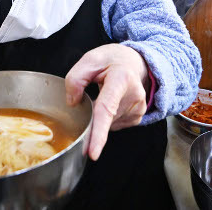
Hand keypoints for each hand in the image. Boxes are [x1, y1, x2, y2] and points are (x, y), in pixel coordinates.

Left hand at [65, 43, 149, 160]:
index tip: (92, 152)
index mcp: (122, 78)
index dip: (98, 133)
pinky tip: (111, 102)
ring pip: (108, 123)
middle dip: (91, 116)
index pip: (107, 109)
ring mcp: (138, 109)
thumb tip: (72, 103)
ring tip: (104, 92)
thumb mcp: (90, 59)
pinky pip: (114, 123)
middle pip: (104, 118)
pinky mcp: (137, 117)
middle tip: (90, 95)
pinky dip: (107, 116)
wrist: (134, 61)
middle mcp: (134, 95)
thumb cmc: (112, 60)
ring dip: (100, 114)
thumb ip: (76, 78)